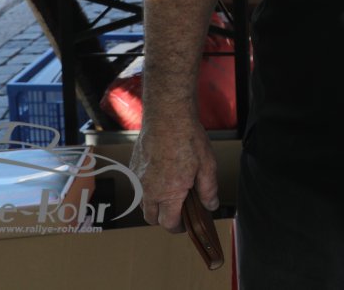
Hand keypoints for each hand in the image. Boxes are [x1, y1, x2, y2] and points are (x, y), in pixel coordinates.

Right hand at [131, 118, 219, 233]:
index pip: (168, 223)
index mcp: (168, 193)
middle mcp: (148, 190)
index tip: (186, 225)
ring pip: (143, 202)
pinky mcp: (133, 166)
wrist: (167, 115)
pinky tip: (161, 175)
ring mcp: (138, 178)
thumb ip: (208, 190)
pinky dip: (148, 188)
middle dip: (164, 219)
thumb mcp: (207, 166)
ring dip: (154, 204)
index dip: (178, 227)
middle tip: (178, 211)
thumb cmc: (188, 139)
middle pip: (151, 217)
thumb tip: (210, 206)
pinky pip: (138, 186)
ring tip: (170, 193)